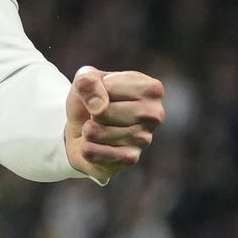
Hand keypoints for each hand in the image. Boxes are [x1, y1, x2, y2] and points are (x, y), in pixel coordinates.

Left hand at [65, 65, 164, 181]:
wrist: (83, 130)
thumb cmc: (91, 99)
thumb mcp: (85, 78)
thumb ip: (88, 81)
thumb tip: (100, 108)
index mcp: (151, 89)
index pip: (108, 87)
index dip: (94, 89)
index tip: (103, 93)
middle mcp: (154, 114)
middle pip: (103, 112)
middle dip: (91, 112)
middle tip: (99, 114)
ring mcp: (144, 139)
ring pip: (95, 132)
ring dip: (88, 130)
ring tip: (98, 128)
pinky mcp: (130, 159)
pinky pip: (92, 151)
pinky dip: (86, 148)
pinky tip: (97, 145)